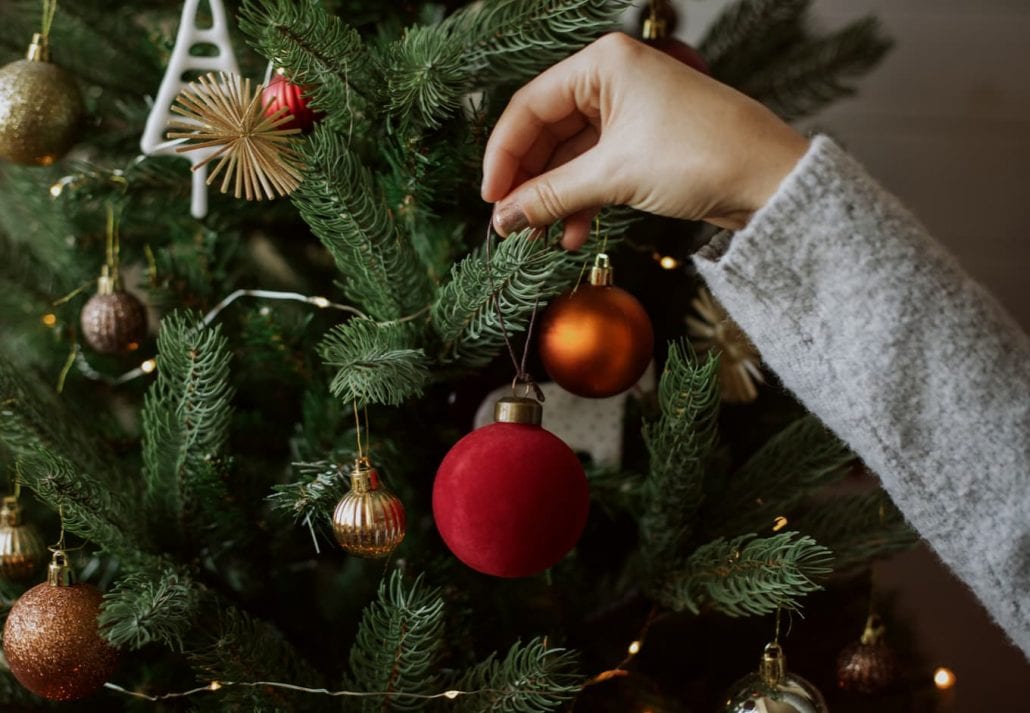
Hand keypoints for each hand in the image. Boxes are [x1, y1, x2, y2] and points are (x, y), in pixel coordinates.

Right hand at [481, 33, 809, 248]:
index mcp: (602, 64)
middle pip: (547, 132)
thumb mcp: (614, 176)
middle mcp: (613, 80)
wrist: (772, 180)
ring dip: (554, 198)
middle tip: (508, 223)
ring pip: (571, 156)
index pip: (529, 108)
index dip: (503, 156)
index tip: (490, 199)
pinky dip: (582, 201)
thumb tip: (503, 217)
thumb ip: (550, 196)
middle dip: (528, 182)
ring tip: (537, 236)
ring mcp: (629, 112)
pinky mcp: (644, 143)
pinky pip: (597, 170)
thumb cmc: (701, 155)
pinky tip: (572, 235)